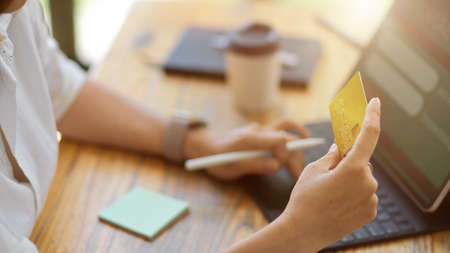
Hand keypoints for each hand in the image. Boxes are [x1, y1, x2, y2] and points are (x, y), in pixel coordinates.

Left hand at [184, 119, 309, 179]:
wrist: (206, 147)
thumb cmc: (217, 160)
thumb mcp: (232, 167)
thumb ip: (254, 165)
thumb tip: (277, 166)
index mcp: (249, 138)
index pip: (279, 140)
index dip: (287, 155)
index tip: (287, 171)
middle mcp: (258, 130)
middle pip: (286, 138)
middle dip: (295, 157)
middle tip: (298, 177)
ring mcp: (260, 129)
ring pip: (286, 131)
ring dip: (298, 146)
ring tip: (301, 166)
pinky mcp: (261, 132)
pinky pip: (282, 129)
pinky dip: (293, 135)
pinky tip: (304, 140)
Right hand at [278, 97, 380, 251]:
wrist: (302, 232)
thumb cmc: (305, 199)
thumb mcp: (314, 170)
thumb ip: (332, 157)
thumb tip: (341, 148)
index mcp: (353, 168)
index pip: (368, 135)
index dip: (372, 116)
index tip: (375, 103)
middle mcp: (368, 182)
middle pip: (362, 161)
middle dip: (349, 161)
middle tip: (330, 171)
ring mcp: (371, 199)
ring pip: (363, 179)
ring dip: (351, 179)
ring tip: (329, 193)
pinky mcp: (370, 212)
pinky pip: (365, 194)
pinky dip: (354, 194)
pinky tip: (337, 203)